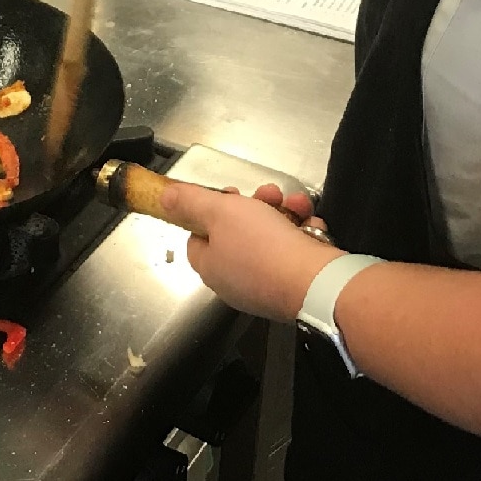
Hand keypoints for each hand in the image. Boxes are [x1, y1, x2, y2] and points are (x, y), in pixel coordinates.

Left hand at [158, 180, 341, 320]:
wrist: (316, 283)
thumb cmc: (264, 247)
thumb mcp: (220, 212)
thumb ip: (190, 202)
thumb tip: (164, 198)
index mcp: (211, 266)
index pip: (198, 236)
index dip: (213, 211)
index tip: (231, 195)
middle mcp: (235, 280)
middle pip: (237, 233)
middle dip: (257, 206)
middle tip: (269, 194)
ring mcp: (266, 285)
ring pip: (270, 238)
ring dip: (284, 213)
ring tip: (296, 205)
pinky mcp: (295, 285)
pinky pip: (294, 252)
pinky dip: (303, 233)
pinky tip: (311, 224)